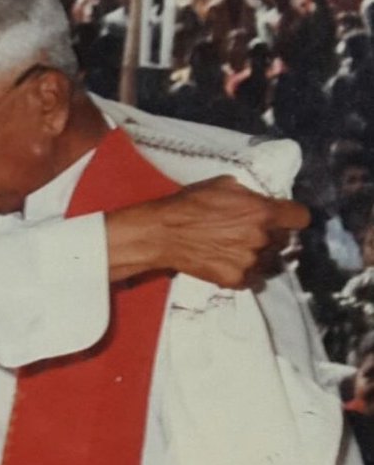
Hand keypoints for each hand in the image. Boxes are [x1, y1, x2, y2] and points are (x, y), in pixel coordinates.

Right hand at [108, 175, 308, 288]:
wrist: (163, 234)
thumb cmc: (190, 204)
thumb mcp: (224, 185)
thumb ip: (250, 195)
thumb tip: (261, 201)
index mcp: (263, 212)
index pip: (301, 218)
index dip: (292, 217)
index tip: (284, 218)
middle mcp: (261, 238)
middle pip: (286, 241)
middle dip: (274, 236)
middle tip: (253, 233)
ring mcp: (249, 262)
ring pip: (271, 262)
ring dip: (261, 256)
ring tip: (240, 250)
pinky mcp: (235, 279)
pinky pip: (253, 279)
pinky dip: (245, 273)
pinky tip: (231, 263)